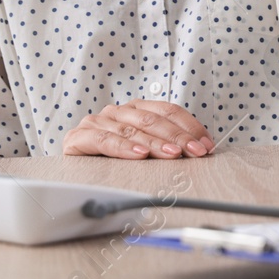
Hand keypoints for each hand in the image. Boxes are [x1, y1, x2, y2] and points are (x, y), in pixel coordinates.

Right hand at [62, 100, 213, 158]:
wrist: (72, 169)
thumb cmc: (112, 161)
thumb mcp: (143, 149)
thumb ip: (165, 144)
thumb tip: (200, 150)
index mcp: (135, 109)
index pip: (167, 111)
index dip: (189, 126)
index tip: (207, 144)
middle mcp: (117, 112)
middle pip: (153, 120)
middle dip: (179, 137)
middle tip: (197, 151)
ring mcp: (97, 122)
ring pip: (133, 131)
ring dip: (157, 144)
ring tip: (174, 154)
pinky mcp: (79, 137)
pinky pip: (105, 140)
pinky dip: (124, 148)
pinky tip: (139, 155)